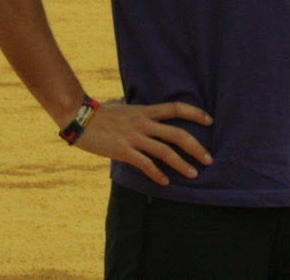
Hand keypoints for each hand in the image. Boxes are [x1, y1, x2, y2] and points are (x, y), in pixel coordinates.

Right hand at [73, 100, 213, 185]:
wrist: (79, 118)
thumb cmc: (101, 113)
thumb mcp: (124, 107)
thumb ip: (138, 111)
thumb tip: (144, 111)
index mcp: (145, 110)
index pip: (176, 108)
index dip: (195, 113)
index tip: (210, 121)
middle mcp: (143, 123)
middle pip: (177, 134)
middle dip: (196, 147)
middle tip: (209, 159)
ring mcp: (134, 137)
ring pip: (165, 151)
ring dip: (182, 164)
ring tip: (194, 174)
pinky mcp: (123, 151)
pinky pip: (145, 164)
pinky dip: (157, 173)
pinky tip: (165, 182)